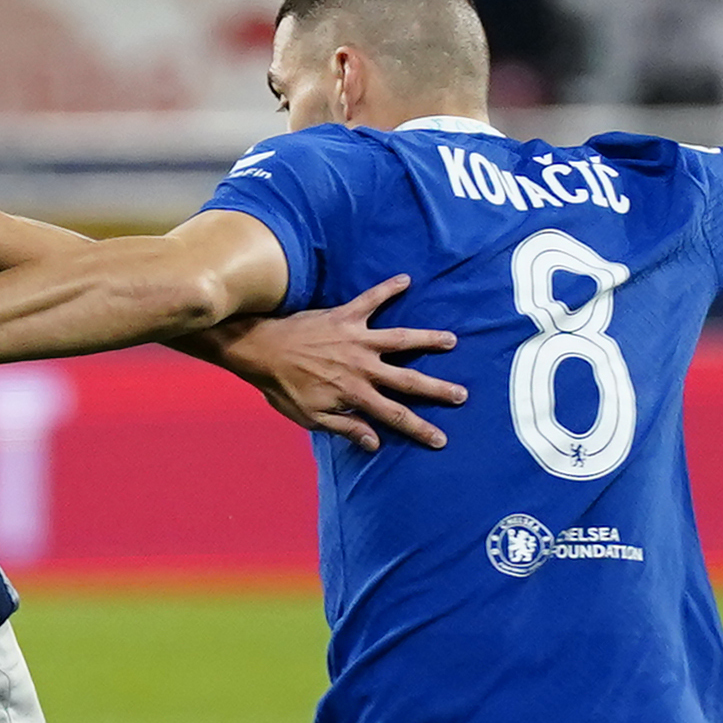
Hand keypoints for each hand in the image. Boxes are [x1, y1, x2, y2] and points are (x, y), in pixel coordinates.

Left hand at [209, 277, 465, 453]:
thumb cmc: (282, 387)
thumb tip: (375, 443)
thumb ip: (345, 428)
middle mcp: (362, 366)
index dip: (419, 428)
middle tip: (462, 394)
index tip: (440, 439)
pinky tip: (406, 279)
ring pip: (401, 338)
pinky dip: (388, 288)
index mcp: (355, 393)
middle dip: (436, 389)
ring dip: (428, 339)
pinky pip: (371, 299)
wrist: (261, 350)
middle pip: (408, 380)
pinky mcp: (346, 316)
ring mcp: (356, 339)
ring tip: (452, 340)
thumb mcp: (310, 417)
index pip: (394, 415)